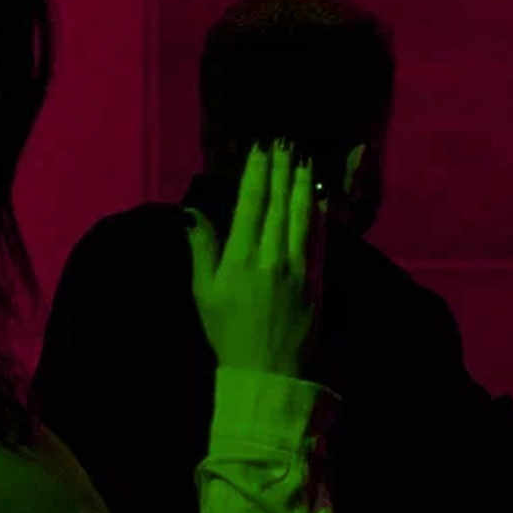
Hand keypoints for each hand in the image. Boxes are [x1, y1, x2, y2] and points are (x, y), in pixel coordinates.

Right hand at [186, 140, 320, 376]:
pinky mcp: (316, 280)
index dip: (256, 174)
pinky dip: (320, 215)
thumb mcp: (204, 293)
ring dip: (302, 185)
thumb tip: (192, 212)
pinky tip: (321, 197)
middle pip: (277, 204)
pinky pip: (318, 239)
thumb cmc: (228, 333)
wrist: (266, 369)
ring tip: (303, 160)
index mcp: (239, 259)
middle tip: (284, 143)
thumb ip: (201, 249)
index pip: (250, 205)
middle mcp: (270, 258)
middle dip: (281, 170)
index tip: (259, 149)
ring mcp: (297, 268)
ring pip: (301, 217)